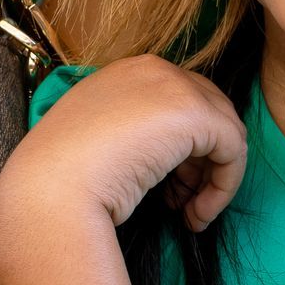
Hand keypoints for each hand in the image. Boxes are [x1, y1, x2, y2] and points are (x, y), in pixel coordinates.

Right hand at [0, 55, 246, 234]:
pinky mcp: (195, 112)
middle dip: (200, 160)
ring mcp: (175, 86)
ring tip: (189, 214)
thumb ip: (134, 135)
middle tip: (182, 201)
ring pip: (225, 130)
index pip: (176, 102)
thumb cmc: (65, 178)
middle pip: (206, 112)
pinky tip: (196, 215)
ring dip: (213, 178)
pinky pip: (233, 148)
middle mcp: (152, 69)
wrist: (51, 189)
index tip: (169, 188)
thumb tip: (166, 155)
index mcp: (125, 73)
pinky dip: (223, 186)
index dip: (182, 148)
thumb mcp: (101, 142)